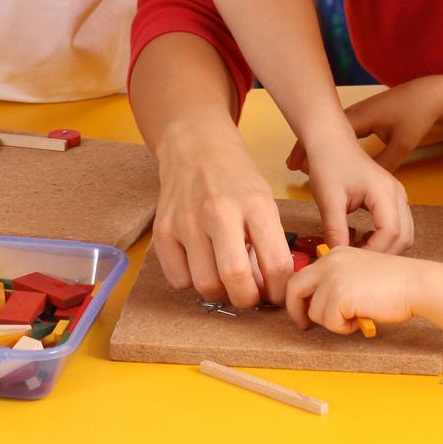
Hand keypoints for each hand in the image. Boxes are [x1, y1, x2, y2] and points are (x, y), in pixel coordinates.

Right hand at [151, 125, 295, 310]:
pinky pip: (178, 279)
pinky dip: (191, 281)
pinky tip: (200, 263)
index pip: (276, 265)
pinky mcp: (163, 229)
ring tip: (224, 277)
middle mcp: (219, 212)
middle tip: (250, 293)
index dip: (280, 291)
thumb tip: (268, 289)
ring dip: (219, 291)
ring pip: (205, 284)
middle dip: (248, 299)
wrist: (194, 144)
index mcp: (255, 205)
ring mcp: (187, 220)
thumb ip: (268, 243)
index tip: (276, 293)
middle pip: (236, 279)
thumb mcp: (264, 201)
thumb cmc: (235, 176)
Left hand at [286, 245, 421, 333]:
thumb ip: (338, 279)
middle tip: (304, 325)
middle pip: (294, 289)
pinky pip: (330, 322)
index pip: (303, 275)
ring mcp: (332, 279)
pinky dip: (344, 328)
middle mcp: (328, 263)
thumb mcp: (359, 271)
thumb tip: (318, 301)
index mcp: (334, 254)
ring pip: (314, 312)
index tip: (303, 310)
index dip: (299, 296)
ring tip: (355, 317)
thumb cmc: (394, 282)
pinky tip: (361, 319)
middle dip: (296, 310)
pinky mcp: (339, 296)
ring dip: (333, 322)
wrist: (414, 283)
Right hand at [289, 77, 442, 174]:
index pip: (326, 134)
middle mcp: (353, 114)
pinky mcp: (364, 119)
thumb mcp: (402, 144)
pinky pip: (340, 133)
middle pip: (321, 132)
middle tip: (292, 165)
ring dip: (316, 145)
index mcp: (358, 118)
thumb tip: (367, 185)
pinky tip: (326, 155)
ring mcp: (358, 115)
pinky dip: (329, 144)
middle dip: (306, 147)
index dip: (310, 149)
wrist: (430, 94)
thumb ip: (384, 164)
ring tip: (301, 163)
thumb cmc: (416, 114)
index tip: (298, 165)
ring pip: (329, 132)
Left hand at [297, 134, 414, 253]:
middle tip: (357, 264)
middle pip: (404, 236)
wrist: (330, 141)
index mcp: (384, 191)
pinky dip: (385, 239)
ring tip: (358, 252)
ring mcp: (397, 195)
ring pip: (404, 233)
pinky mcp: (392, 198)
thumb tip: (335, 258)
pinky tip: (363, 240)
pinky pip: (397, 226)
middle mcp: (397, 194)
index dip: (374, 252)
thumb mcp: (328, 199)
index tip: (353, 263)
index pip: (391, 233)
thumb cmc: (328, 163)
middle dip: (383, 254)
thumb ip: (334, 229)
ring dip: (385, 248)